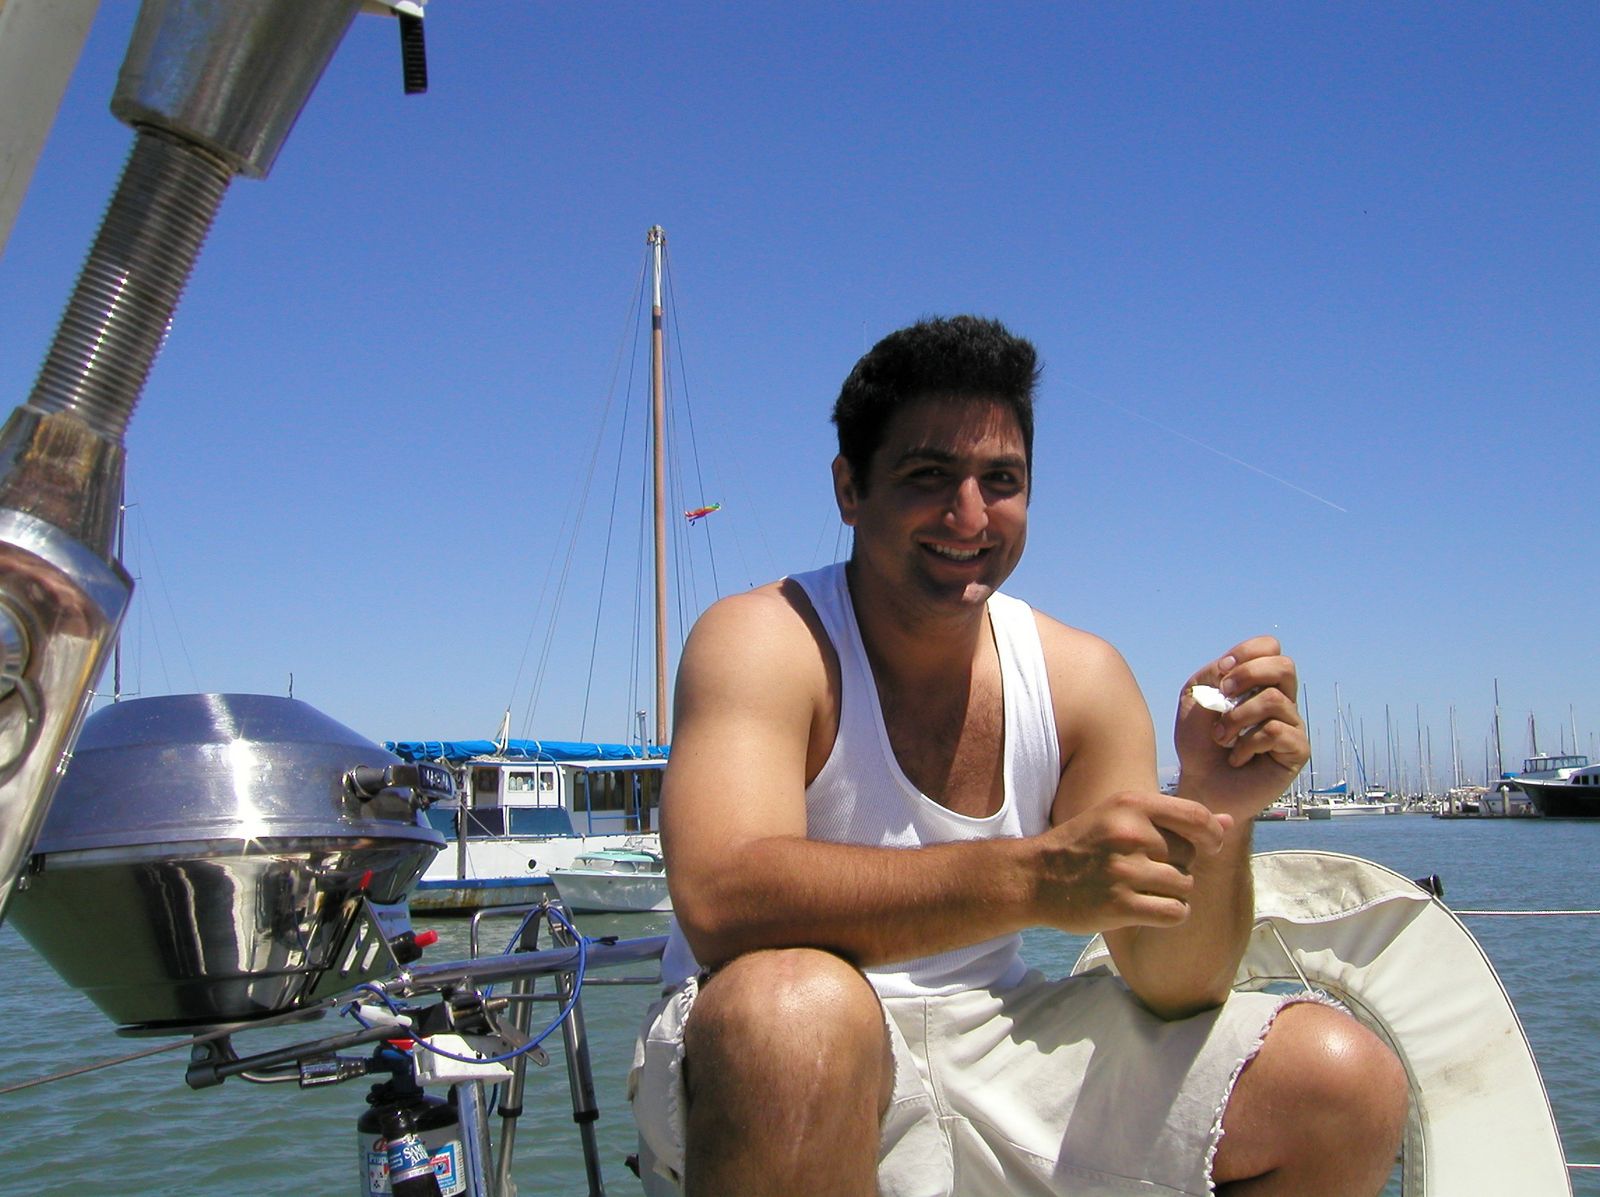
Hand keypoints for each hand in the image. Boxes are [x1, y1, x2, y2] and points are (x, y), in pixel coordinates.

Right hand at [1031, 791, 1231, 933]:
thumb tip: (1229, 822)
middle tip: (1147, 870)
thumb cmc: (1083, 845)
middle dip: (1178, 866)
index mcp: (1130, 805)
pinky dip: (1169, 914)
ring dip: (1172, 893)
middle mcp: (1129, 834)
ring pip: (1185, 886)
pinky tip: (1148, 908)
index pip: (1197, 816)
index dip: (1213, 834)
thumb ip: (1175, 819)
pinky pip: (1176, 912)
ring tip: (1143, 889)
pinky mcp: (1121, 905)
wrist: (1034, 877)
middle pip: (1190, 856)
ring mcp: (1124, 870)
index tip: (1208, 845)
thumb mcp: (1121, 817)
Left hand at [1175, 636, 1308, 816]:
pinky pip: (1276, 731)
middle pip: (1284, 665)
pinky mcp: (1296, 750)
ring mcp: (1291, 724)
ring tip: (1221, 737)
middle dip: (1248, 675)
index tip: (1221, 671)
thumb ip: (1213, 675)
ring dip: (1238, 717)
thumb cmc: (1198, 744)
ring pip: (1273, 699)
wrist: (1201, 785)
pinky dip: (1247, 743)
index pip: (1270, 648)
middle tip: (1223, 694)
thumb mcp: (1196, 699)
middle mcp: (1279, 700)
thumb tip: (1233, 668)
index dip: (1247, 652)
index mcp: (1257, 683)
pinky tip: (1237, 757)